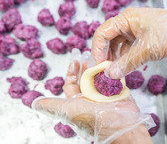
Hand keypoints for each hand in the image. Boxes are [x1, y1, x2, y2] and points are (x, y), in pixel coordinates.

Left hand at [32, 50, 153, 143]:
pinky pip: (111, 78)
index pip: (72, 84)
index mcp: (78, 102)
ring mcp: (104, 95)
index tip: (75, 60)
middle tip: (86, 53)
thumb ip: (52, 106)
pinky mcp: (116, 92)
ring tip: (98, 55)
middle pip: (85, 78)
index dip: (71, 71)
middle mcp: (90, 98)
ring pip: (98, 77)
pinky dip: (110, 70)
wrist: (121, 124)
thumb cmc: (93, 118)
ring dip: (97, 66)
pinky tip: (109, 62)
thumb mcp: (68, 110)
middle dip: (85, 65)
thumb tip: (34, 103)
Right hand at [92, 7, 166, 78]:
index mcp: (126, 19)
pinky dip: (124, 59)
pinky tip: (124, 68)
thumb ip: (126, 63)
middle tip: (105, 71)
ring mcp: (135, 32)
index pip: (103, 32)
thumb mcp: (147, 49)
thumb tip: (110, 74)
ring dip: (115, 59)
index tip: (99, 65)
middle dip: (106, 55)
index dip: (98, 49)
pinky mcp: (141, 39)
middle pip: (109, 39)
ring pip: (117, 46)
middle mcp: (128, 24)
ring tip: (115, 71)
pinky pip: (127, 50)